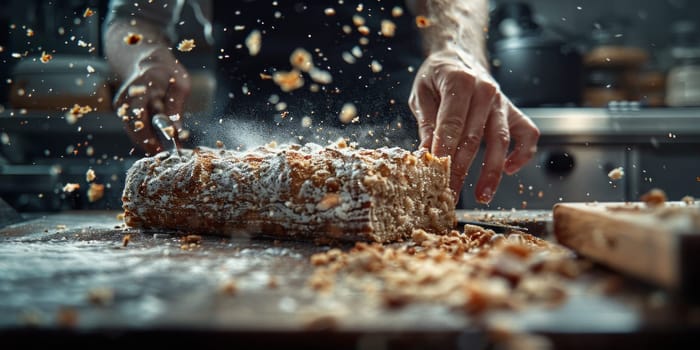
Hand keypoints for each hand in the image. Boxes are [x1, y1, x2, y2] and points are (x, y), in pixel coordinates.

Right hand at [113, 46, 189, 154]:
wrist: (148, 61)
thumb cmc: (168, 73)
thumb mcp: (180, 85)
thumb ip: (176, 107)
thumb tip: (176, 131)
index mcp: (142, 88)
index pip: (140, 117)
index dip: (149, 137)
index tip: (161, 149)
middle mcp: (127, 95)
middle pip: (133, 126)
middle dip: (148, 142)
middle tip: (163, 153)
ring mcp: (121, 102)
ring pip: (131, 129)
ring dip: (145, 140)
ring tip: (162, 147)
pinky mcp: (121, 108)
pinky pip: (131, 126)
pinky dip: (143, 134)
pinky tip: (155, 139)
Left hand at [409, 48, 539, 203]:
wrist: (459, 55)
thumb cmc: (438, 76)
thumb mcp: (422, 94)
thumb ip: (427, 123)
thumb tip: (426, 154)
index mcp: (460, 81)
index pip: (452, 124)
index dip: (444, 151)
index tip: (436, 174)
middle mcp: (485, 91)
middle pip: (474, 138)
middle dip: (461, 170)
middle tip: (449, 194)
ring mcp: (501, 102)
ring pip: (500, 141)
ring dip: (492, 171)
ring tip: (483, 195)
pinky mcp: (513, 111)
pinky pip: (527, 134)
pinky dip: (522, 153)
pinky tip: (510, 169)